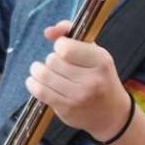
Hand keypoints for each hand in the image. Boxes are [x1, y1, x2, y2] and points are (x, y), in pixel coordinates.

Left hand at [27, 20, 130, 136]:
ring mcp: (79, 96)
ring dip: (37, 70)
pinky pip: (40, 91)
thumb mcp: (93, 52)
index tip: (63, 50)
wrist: (112, 113)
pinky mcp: (67, 109)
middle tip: (56, 64)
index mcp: (101, 61)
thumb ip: (70, 34)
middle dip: (50, 60)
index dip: (59, 45)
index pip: (65, 48)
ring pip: (44, 75)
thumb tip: (48, 31)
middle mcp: (92, 79)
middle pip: (52, 61)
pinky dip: (32, 83)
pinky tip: (35, 81)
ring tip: (40, 70)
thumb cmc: (100, 77)